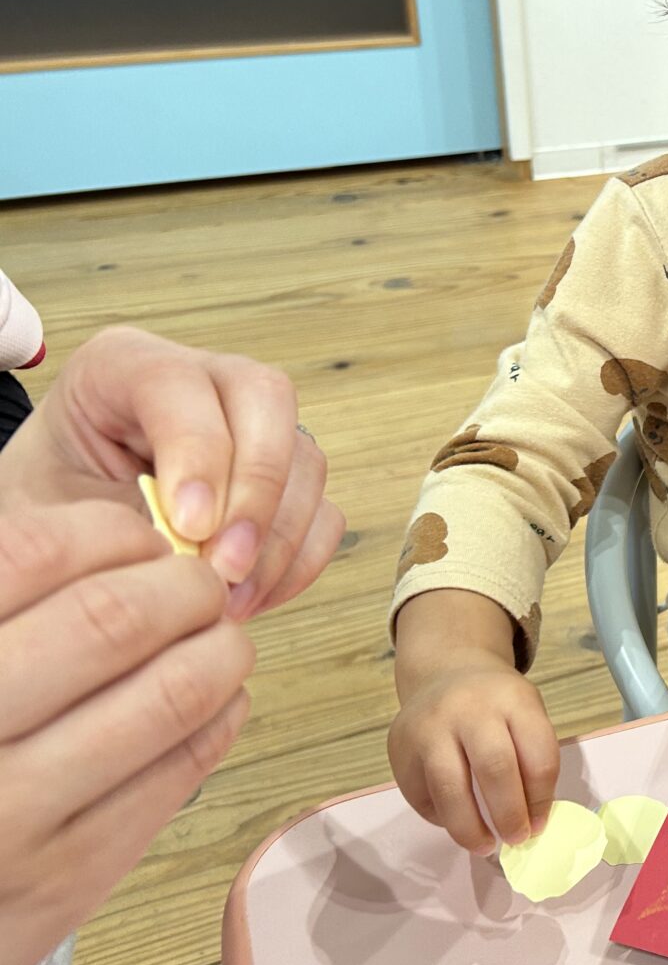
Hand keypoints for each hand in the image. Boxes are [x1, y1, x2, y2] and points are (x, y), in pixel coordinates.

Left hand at [0, 326, 342, 619]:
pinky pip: (322, 511)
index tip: (189, 527)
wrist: (60, 541)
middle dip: (257, 491)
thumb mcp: (48, 509)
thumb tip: (185, 554)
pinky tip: (251, 595)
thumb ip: (110, 520)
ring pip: (305, 460)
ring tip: (229, 599)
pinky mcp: (284, 478)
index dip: (196, 452)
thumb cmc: (47, 511)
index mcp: (123, 366)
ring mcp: (253, 427)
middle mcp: (202, 383)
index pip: (179, 382)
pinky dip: (298, 561)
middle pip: (267, 399)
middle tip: (226, 566)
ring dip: (279, 540)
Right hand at [0, 499, 254, 964]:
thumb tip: (124, 536)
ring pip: (171, 694)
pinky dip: (220, 717)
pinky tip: (215, 699)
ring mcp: (14, 811)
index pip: (33, 553)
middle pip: (115, 617)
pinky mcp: (69, 874)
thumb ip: (16, 606)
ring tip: (221, 640)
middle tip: (202, 586)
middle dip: (186, 588)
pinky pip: (181, 770)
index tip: (144, 540)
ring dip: (221, 650)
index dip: (112, 534)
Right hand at [390, 606, 559, 851]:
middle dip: (509, 814)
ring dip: (469, 828)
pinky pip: (421, 795)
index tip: (540, 824)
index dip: (542, 798)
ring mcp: (429, 726)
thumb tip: (532, 822)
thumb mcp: (526, 715)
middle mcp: (469, 708)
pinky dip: (441, 817)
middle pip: (494, 769)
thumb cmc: (497, 705)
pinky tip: (456, 820)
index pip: (537, 755)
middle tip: (516, 839)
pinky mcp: (400, 747)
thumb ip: (533, 760)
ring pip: (449, 788)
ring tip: (484, 845)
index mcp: (514, 699)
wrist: (446, 672)